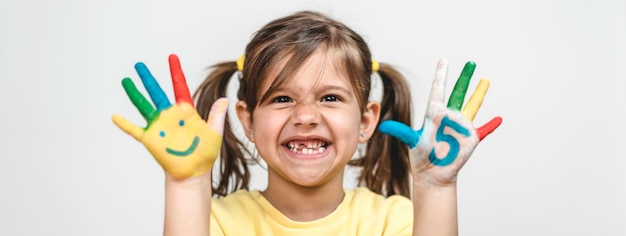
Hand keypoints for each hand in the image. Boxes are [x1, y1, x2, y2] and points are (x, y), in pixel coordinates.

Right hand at [112, 54, 227, 178]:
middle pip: (156, 91)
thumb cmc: (204, 153)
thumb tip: (224, 99)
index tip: (172, 57)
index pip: (179, 86)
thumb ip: (216, 116)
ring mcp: (159, 126)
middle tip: (139, 64)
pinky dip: (125, 124)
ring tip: (125, 81)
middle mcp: (170, 115)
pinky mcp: (151, 139)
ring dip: (134, 93)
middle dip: (148, 78)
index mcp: (185, 110)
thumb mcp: (214, 133)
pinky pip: (135, 130)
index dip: (175, 71)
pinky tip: (115, 116)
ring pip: (143, 105)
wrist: (194, 172)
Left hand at [379, 59, 501, 186]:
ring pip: (472, 105)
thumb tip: (382, 126)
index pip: (439, 89)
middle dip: (464, 77)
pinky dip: (491, 125)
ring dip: (479, 93)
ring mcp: (461, 126)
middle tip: (470, 62)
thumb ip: (400, 131)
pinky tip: (499, 119)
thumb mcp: (412, 141)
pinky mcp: (471, 138)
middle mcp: (449, 116)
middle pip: (459, 92)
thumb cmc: (421, 156)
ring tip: (485, 79)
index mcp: (435, 113)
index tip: (444, 60)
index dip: (441, 75)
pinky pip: (484, 129)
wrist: (433, 173)